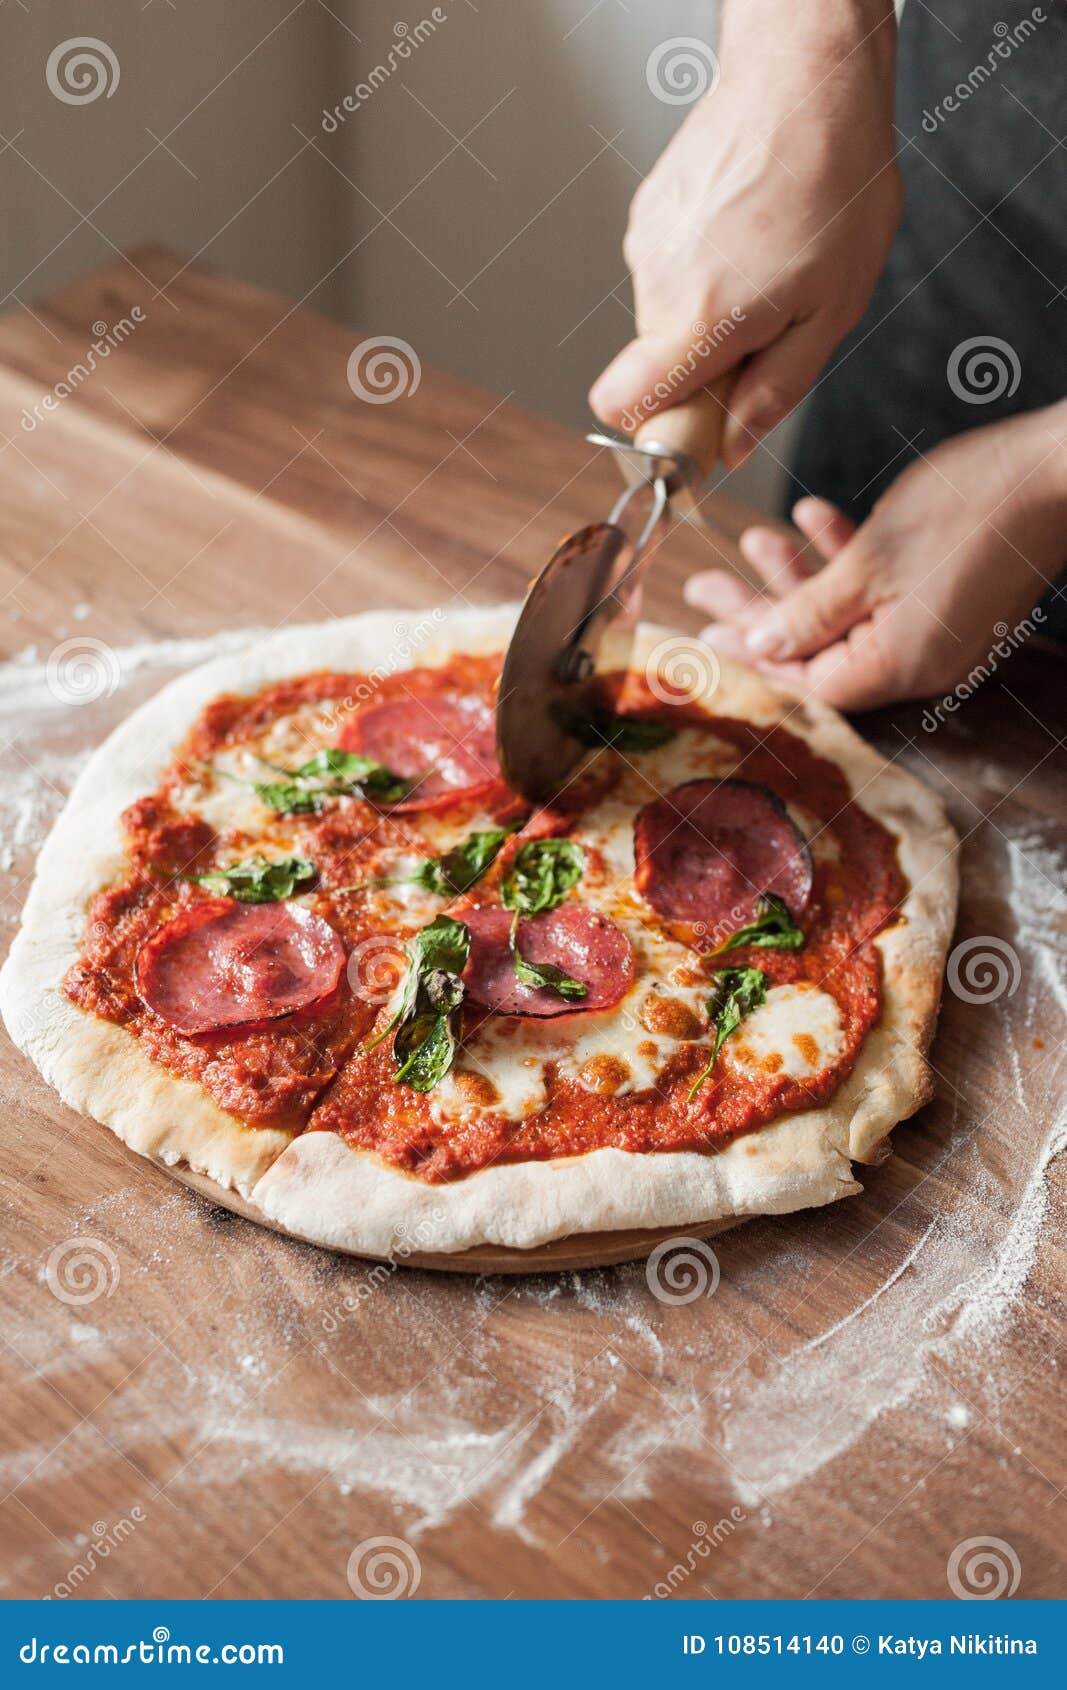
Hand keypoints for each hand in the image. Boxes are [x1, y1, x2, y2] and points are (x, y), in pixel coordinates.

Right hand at [590, 0, 900, 467]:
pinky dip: (704, 271)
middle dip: (706, 367)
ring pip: (665, 320)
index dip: (655, 430)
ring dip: (710, 314)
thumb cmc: (835, 183)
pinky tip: (749, 232)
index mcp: (700, 319)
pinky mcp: (647, 213)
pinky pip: (668, 274)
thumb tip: (734, 445)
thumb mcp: (832, 311)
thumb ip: (776, 390)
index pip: (622, 406)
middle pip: (657, 369)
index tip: (700, 427)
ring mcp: (645, 244)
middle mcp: (657, 283)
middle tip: (769, 327)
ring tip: (767, 264)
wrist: (808, 79)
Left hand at [685, 407, 1066, 710]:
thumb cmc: (970, 507)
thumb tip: (762, 648)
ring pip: (849, 613)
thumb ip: (809, 612)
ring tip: (754, 538)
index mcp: (898, 666)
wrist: (1060, 469)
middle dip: (762, 610)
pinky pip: (885, 591)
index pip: (807, 682)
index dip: (753, 656)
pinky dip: (849, 561)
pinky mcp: (952, 597)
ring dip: (800, 575)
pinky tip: (815, 516)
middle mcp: (920, 662)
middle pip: (820, 649)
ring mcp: (940, 632)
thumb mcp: (868, 560)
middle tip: (706, 585)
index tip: (705, 631)